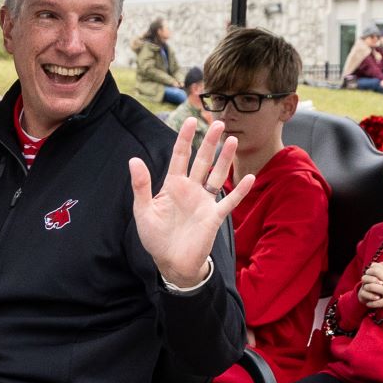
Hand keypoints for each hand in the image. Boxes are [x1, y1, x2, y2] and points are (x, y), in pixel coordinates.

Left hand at [129, 117, 251, 288]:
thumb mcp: (143, 211)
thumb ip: (141, 186)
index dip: (185, 138)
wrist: (170, 262)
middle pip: (202, 160)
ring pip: (216, 175)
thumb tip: (133, 160)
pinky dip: (239, 191)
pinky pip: (229, 202)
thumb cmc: (155, 237)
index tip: (190, 120)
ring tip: (233, 140)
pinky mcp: (214, 217)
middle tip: (219, 122)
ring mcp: (204, 202)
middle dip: (210, 142)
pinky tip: (249, 178)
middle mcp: (190, 189)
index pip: (180, 156)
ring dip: (225, 159)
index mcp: (172, 185)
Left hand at [357, 259, 382, 313]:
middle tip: (365, 276)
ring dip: (367, 287)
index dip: (377, 265)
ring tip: (366, 288)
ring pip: (372, 287)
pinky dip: (370, 303)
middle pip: (376, 273)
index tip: (372, 267)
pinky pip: (375, 303)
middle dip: (369, 273)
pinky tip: (368, 303)